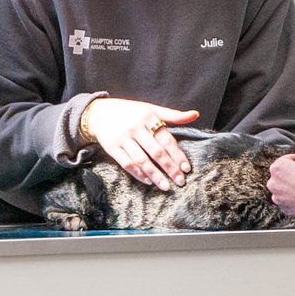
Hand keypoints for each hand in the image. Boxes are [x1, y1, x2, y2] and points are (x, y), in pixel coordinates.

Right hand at [79, 98, 198, 190]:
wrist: (98, 113)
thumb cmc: (129, 112)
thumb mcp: (150, 109)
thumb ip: (172, 115)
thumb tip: (195, 114)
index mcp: (148, 117)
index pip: (166, 140)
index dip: (177, 155)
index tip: (186, 168)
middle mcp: (136, 128)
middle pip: (156, 151)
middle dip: (169, 168)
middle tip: (180, 181)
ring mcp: (123, 138)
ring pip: (141, 160)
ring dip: (155, 175)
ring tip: (165, 186)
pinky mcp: (111, 147)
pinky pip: (126, 163)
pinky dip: (138, 173)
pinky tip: (147, 181)